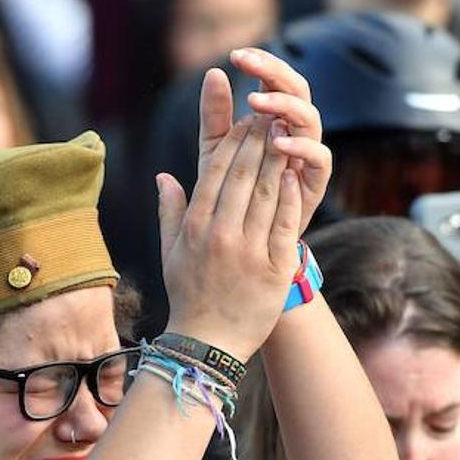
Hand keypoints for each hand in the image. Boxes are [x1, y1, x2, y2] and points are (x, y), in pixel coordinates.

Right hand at [157, 68, 302, 360]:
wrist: (209, 344)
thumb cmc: (188, 296)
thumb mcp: (170, 253)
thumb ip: (169, 211)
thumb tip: (164, 175)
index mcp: (195, 227)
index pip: (216, 172)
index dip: (233, 141)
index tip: (245, 121)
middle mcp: (221, 234)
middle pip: (244, 174)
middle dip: (258, 140)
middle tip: (270, 116)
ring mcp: (249, 250)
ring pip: (267, 192)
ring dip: (278, 158)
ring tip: (287, 135)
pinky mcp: (275, 266)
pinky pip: (286, 221)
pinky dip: (290, 194)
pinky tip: (295, 173)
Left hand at [232, 47, 331, 234]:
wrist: (241, 248)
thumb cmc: (229, 198)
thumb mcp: (215, 152)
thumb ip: (214, 116)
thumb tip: (213, 72)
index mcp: (274, 119)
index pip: (275, 79)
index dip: (260, 64)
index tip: (235, 55)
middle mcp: (295, 132)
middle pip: (297, 89)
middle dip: (273, 73)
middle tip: (248, 63)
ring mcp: (307, 156)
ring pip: (311, 118)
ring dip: (285, 106)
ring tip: (256, 103)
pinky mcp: (314, 183)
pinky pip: (319, 158)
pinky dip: (301, 148)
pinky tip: (277, 143)